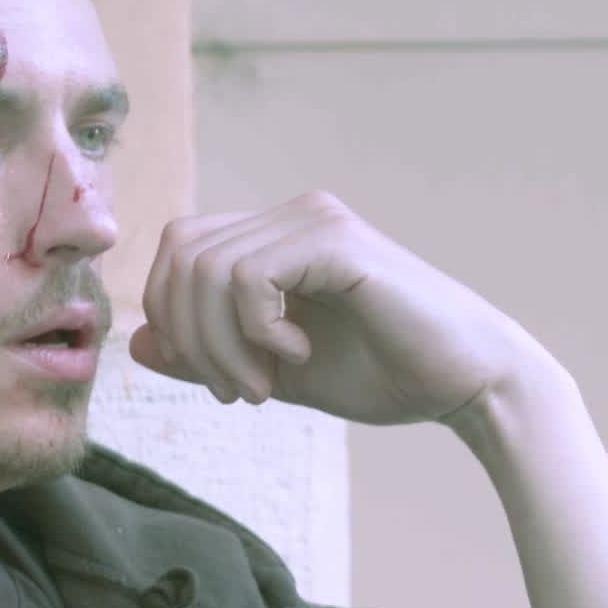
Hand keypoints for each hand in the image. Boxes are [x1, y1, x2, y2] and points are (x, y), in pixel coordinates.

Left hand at [128, 191, 564, 425]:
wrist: (470, 385)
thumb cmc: (384, 374)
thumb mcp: (273, 371)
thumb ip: (207, 355)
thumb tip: (137, 343)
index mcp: (273, 236)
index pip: (178, 252)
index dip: (174, 319)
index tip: (221, 383)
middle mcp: (290, 215)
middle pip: (180, 254)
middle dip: (190, 337)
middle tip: (238, 392)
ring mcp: (314, 220)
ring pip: (207, 268)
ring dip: (221, 344)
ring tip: (265, 384)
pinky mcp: (336, 241)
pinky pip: (249, 276)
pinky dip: (256, 330)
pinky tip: (297, 355)